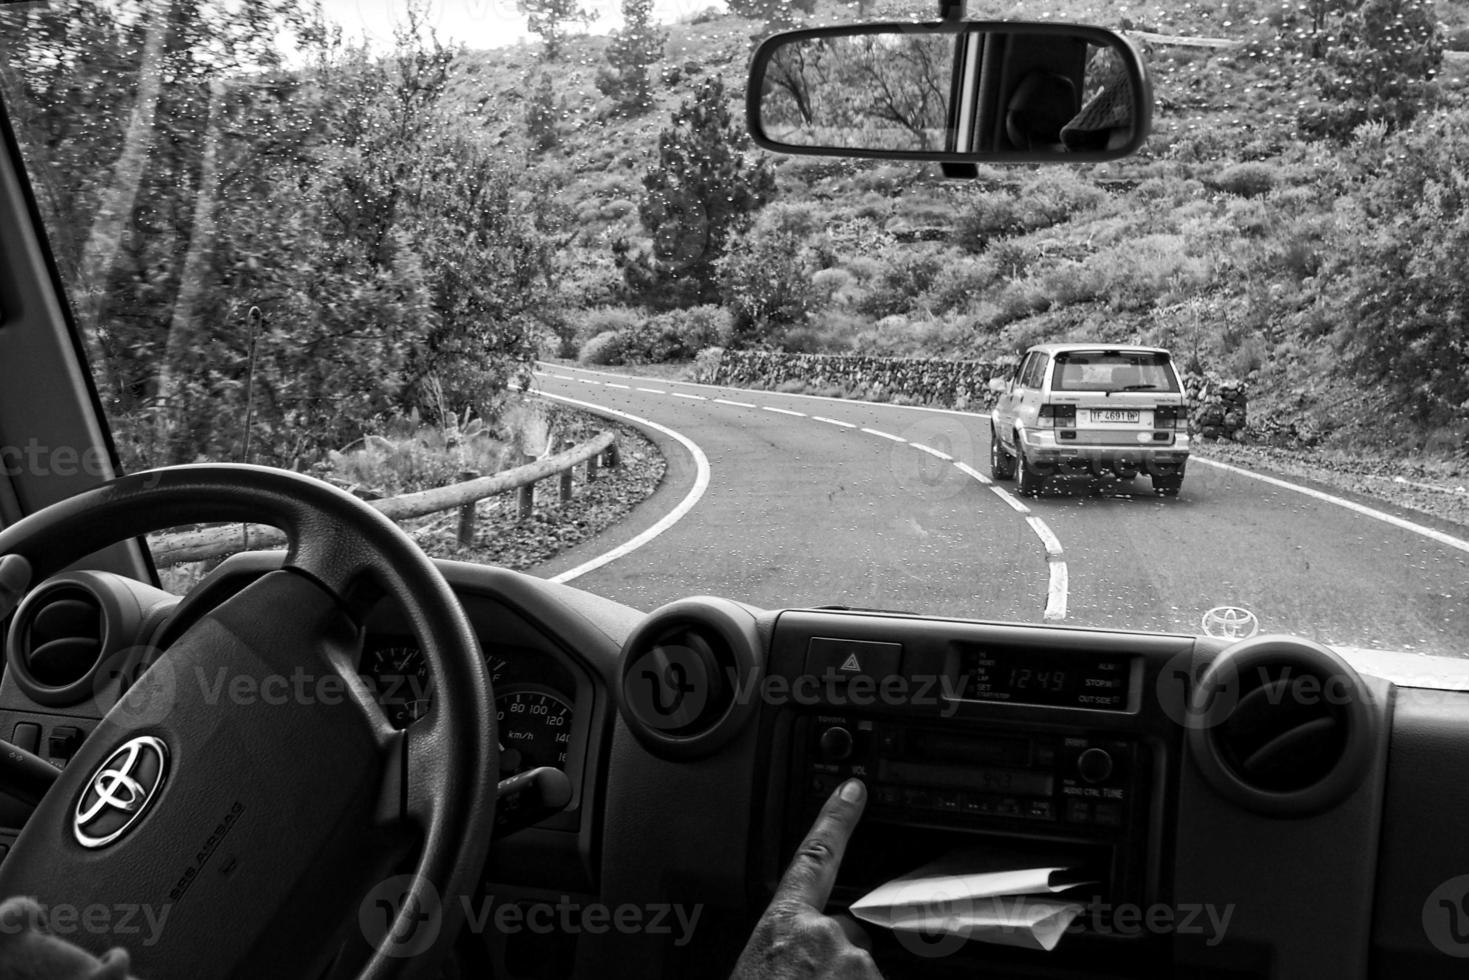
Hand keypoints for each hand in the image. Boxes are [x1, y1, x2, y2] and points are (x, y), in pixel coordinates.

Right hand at [730, 779, 881, 979]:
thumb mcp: (754, 964)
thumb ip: (778, 941)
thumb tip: (785, 945)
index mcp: (782, 925)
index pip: (813, 856)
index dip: (835, 820)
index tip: (852, 791)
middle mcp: (822, 937)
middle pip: (843, 931)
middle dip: (833, 953)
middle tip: (805, 979)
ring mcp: (854, 964)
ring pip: (858, 966)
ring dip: (840, 978)